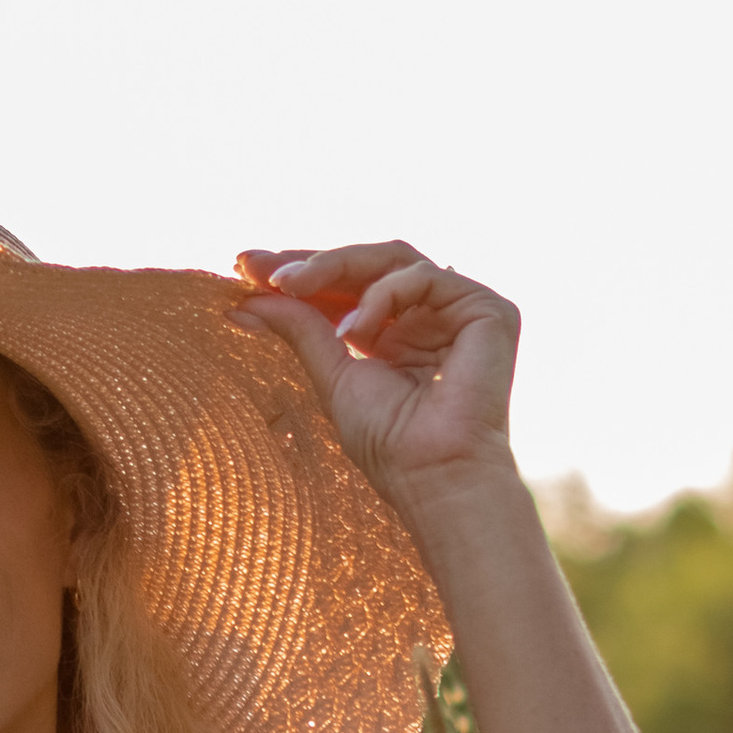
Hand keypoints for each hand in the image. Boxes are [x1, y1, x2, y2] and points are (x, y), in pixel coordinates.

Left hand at [236, 241, 521, 510]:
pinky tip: (357, 329)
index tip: (245, 267)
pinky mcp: (487, 310)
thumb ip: (300, 329)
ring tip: (292, 289)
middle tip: (259, 267)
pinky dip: (383, 294)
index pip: (348, 285)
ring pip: (393, 258)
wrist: (434, 475)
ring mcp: (459, 309)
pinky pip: (423, 276)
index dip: (301, 271)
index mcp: (396, 332)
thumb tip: (248, 299)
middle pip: (369, 262)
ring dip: (335, 266)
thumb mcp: (332, 375)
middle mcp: (429, 315)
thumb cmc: (389, 443)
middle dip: (311, 260)